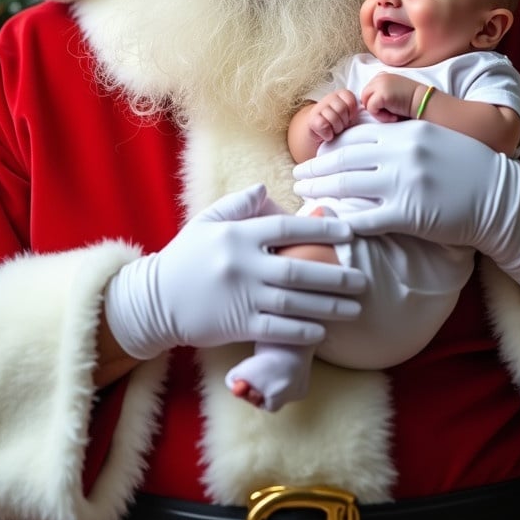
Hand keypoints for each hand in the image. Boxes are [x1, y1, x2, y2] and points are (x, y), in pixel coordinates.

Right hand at [104, 183, 365, 358]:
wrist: (156, 299)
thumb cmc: (187, 257)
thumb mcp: (208, 221)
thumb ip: (239, 204)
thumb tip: (267, 189)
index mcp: (238, 234)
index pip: (288, 228)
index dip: (321, 229)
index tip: (348, 231)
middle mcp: (244, 264)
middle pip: (299, 268)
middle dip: (335, 274)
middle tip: (363, 277)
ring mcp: (242, 296)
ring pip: (295, 301)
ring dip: (329, 305)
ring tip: (356, 306)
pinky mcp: (237, 324)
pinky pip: (278, 329)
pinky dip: (303, 330)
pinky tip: (324, 329)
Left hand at [293, 122, 519, 291]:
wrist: (501, 198)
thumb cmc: (469, 168)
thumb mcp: (436, 138)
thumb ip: (403, 137)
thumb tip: (370, 141)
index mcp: (406, 132)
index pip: (356, 136)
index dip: (331, 146)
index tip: (315, 153)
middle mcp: (401, 153)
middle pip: (345, 160)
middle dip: (317, 169)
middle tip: (297, 176)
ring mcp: (404, 183)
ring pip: (348, 186)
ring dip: (321, 191)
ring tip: (303, 194)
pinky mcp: (409, 213)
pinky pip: (367, 218)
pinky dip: (344, 221)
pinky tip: (327, 223)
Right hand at [309, 89, 358, 142]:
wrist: (320, 135)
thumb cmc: (339, 125)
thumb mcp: (349, 116)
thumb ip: (357, 111)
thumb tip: (366, 109)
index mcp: (340, 95)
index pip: (351, 100)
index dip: (352, 113)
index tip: (349, 120)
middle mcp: (329, 98)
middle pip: (342, 109)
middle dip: (344, 122)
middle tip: (340, 126)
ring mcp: (318, 108)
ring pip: (333, 118)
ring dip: (336, 129)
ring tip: (334, 130)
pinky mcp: (311, 120)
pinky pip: (323, 125)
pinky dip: (327, 134)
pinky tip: (327, 135)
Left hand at [360, 72, 416, 121]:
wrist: (424, 102)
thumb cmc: (411, 101)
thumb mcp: (393, 91)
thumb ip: (381, 92)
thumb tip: (366, 104)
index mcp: (382, 75)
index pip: (368, 91)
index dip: (376, 102)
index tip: (391, 106)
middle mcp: (379, 77)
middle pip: (365, 96)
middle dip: (375, 107)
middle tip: (390, 113)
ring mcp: (379, 84)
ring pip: (366, 103)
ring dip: (378, 113)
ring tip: (392, 114)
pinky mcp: (381, 94)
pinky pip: (371, 109)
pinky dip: (381, 116)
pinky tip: (393, 116)